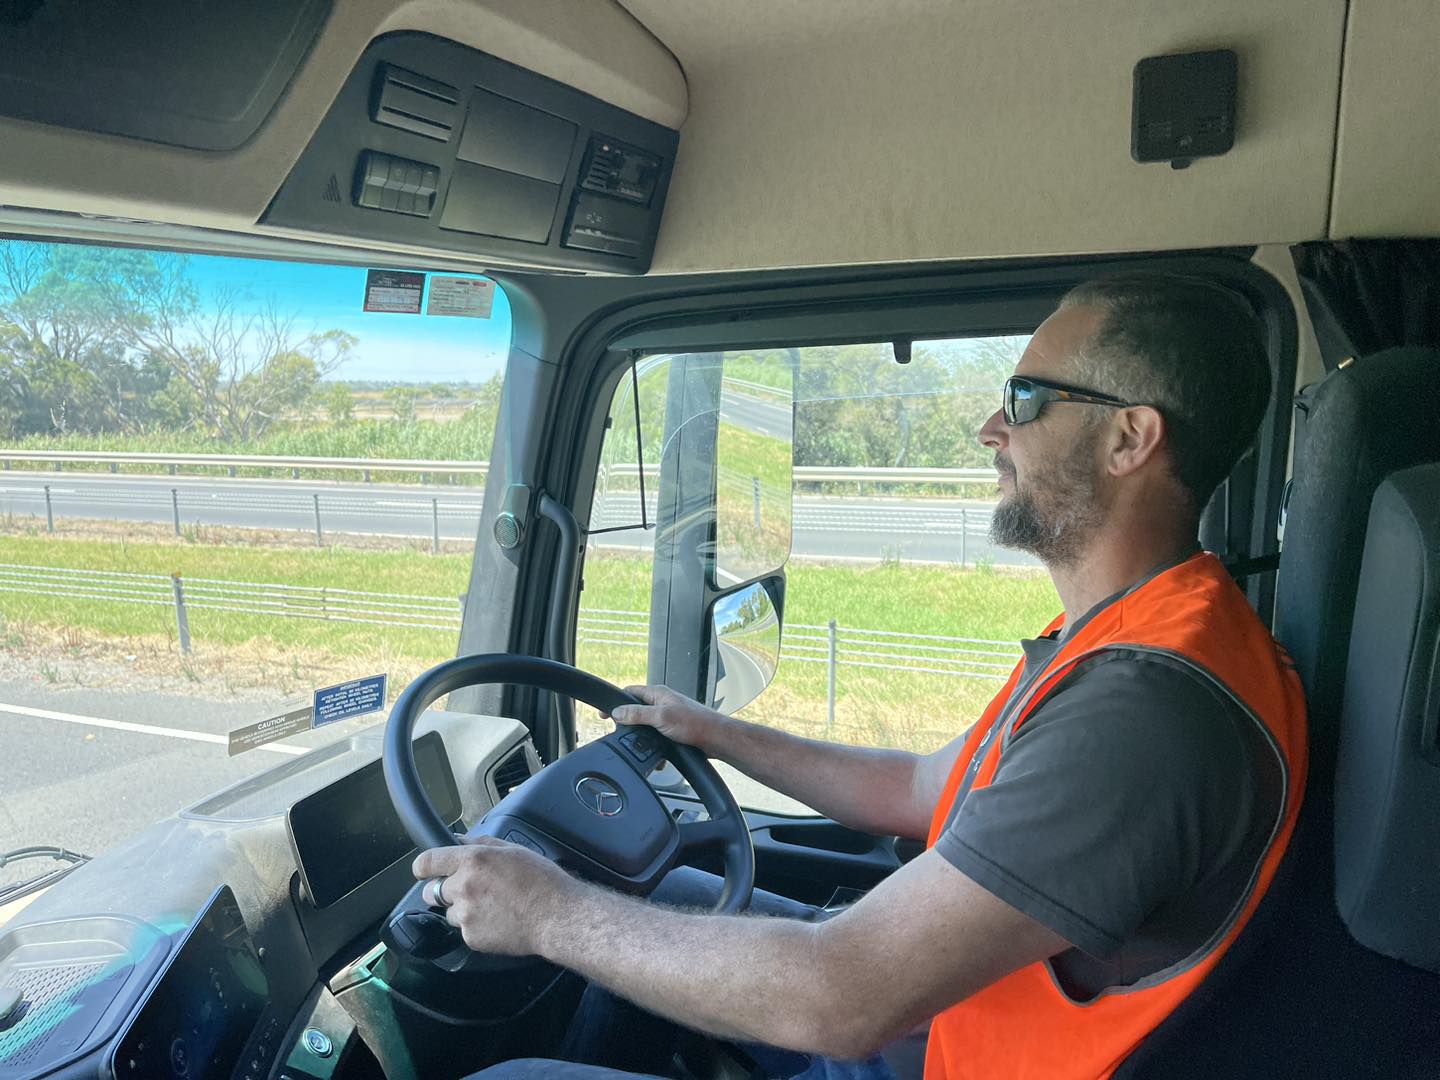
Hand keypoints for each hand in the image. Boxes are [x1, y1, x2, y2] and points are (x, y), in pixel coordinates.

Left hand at [412, 836, 581, 955]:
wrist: (556, 917)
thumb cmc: (542, 882)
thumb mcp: (514, 850)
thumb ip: (482, 843)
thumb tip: (460, 840)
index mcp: (473, 860)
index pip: (427, 862)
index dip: (423, 867)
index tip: (424, 871)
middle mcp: (464, 886)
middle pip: (431, 891)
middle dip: (444, 890)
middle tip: (469, 891)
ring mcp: (466, 914)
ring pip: (449, 912)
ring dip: (463, 910)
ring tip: (491, 908)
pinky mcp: (471, 937)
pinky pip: (464, 930)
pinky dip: (476, 927)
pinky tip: (497, 922)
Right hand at [606, 684, 729, 751]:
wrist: (715, 739)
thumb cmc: (695, 723)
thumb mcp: (661, 717)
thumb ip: (638, 714)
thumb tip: (617, 712)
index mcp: (658, 693)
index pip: (629, 692)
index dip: (616, 702)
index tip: (604, 714)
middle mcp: (662, 703)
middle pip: (635, 711)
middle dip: (629, 724)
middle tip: (623, 734)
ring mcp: (667, 716)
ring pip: (645, 727)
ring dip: (643, 739)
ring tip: (642, 747)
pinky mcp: (672, 730)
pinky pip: (655, 738)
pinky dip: (653, 747)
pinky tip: (656, 756)